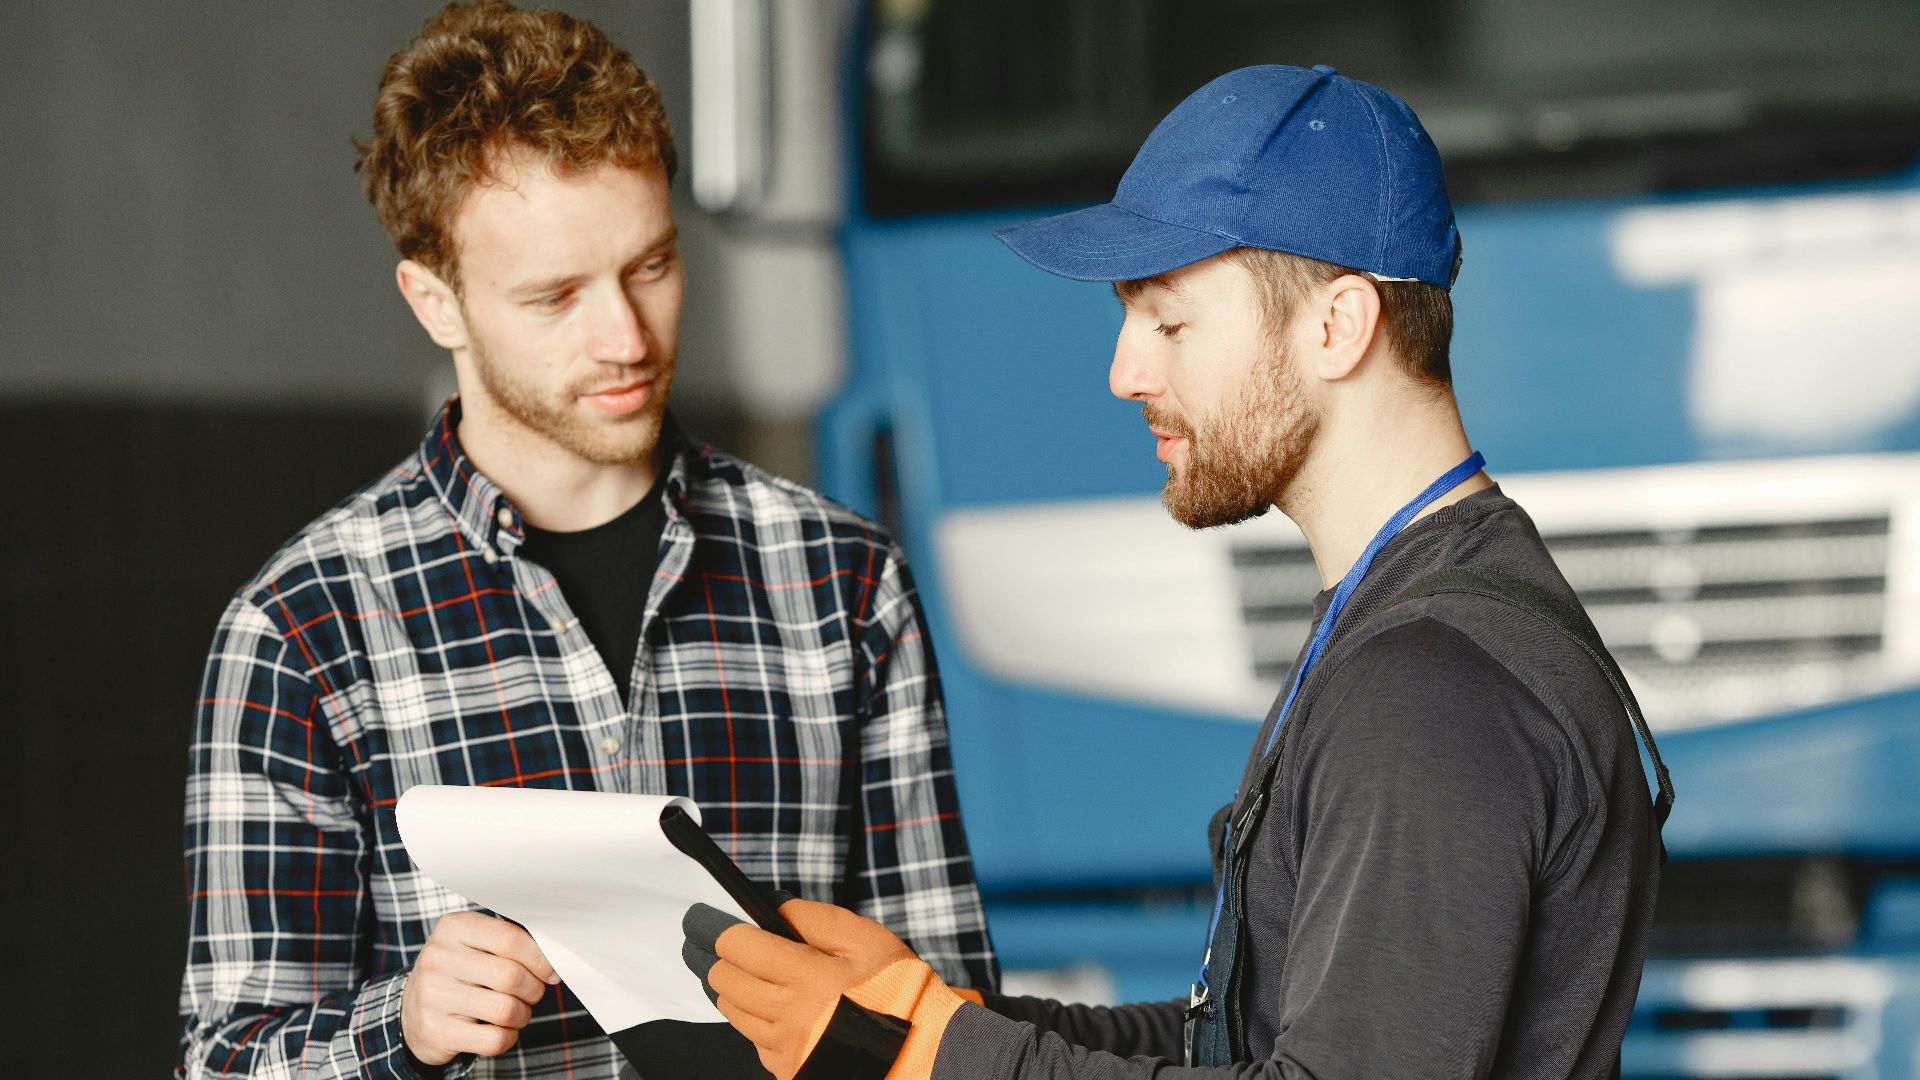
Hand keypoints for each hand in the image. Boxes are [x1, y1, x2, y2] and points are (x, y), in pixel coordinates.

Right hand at [402, 911, 559, 1065]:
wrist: (412, 1011)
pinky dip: (508, 1037)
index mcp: (453, 927)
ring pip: (506, 1010)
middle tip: (532, 993)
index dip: (541, 958)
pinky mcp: (435, 1031)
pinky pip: (493, 1040)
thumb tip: (555, 959)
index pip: (510, 938)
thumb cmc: (459, 972)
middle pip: (511, 976)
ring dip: (522, 1015)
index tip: (551, 971)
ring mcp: (432, 996)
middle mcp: (438, 958)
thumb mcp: (475, 945)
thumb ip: (511, 942)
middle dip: (534, 989)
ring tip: (516, 1012)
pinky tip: (501, 1030)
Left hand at [686, 898, 914, 1078]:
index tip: (701, 920)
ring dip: (731, 988)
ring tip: (741, 972)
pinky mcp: (788, 1070)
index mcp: (808, 978)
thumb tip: (773, 907)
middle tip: (714, 944)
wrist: (922, 1052)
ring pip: (733, 1012)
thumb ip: (817, 920)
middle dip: (717, 957)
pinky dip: (754, 1021)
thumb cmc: (899, 991)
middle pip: (724, 981)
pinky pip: (753, 1041)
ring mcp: (785, 1049)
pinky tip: (771, 1008)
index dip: (714, 929)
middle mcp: (789, 1017)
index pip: (737, 948)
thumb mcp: (870, 941)